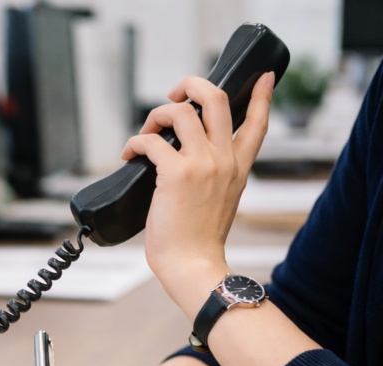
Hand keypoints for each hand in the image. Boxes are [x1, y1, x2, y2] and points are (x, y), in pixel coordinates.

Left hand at [121, 72, 274, 320]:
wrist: (193, 265)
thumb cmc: (198, 240)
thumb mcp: (221, 202)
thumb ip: (215, 177)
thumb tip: (182, 160)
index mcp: (239, 167)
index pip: (258, 122)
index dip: (261, 94)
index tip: (261, 75)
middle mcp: (224, 160)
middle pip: (215, 99)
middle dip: (191, 84)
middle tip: (174, 96)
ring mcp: (202, 164)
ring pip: (181, 111)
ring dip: (156, 114)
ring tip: (145, 132)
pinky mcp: (176, 174)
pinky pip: (150, 140)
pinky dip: (134, 142)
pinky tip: (128, 153)